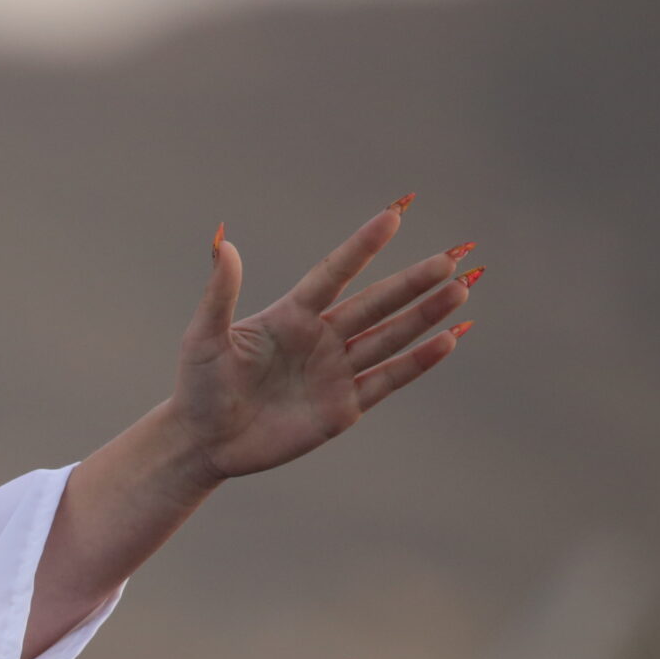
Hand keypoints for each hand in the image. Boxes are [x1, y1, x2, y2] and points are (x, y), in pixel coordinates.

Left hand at [176, 197, 476, 481]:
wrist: (202, 443)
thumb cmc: (198, 387)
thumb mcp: (204, 337)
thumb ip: (219, 293)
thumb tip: (224, 242)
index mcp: (290, 315)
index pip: (333, 273)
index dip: (362, 247)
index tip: (394, 215)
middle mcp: (320, 338)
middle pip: (375, 304)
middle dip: (413, 282)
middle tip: (451, 258)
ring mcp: (334, 373)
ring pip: (389, 338)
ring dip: (425, 315)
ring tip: (461, 289)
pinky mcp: (343, 408)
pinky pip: (387, 380)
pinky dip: (417, 362)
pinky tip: (448, 340)